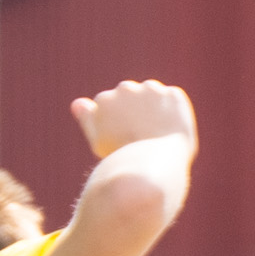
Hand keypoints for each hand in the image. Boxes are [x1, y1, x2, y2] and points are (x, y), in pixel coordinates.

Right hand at [72, 78, 198, 161]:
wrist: (151, 167)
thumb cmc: (122, 159)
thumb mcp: (98, 141)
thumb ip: (89, 119)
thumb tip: (79, 103)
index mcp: (104, 100)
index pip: (111, 104)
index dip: (121, 123)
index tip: (127, 138)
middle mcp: (125, 88)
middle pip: (132, 95)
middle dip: (137, 110)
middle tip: (143, 135)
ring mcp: (151, 90)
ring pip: (153, 94)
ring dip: (156, 106)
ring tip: (157, 133)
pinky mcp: (174, 95)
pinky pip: (174, 99)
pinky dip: (175, 111)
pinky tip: (171, 129)